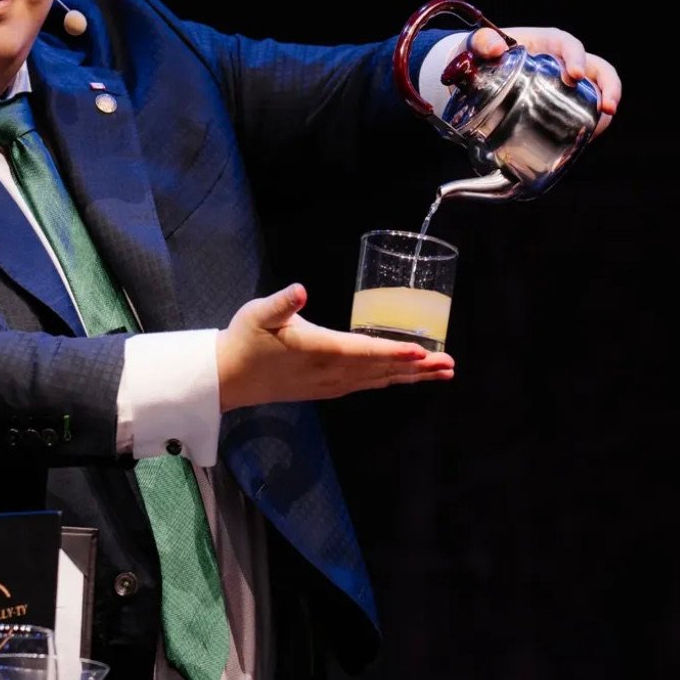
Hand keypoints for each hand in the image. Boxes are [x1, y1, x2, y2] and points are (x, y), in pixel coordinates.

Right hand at [216, 284, 453, 411]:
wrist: (230, 377)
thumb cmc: (245, 339)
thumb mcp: (258, 313)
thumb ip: (282, 302)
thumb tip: (300, 291)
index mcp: (319, 350)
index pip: (364, 351)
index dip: (394, 351)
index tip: (422, 352)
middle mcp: (330, 371)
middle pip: (381, 369)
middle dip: (417, 367)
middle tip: (449, 364)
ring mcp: (331, 383)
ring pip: (379, 380)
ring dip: (410, 376)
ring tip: (440, 372)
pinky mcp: (327, 388)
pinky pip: (367, 385)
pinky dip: (390, 380)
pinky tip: (404, 378)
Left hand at [470, 24, 620, 136]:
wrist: (480, 71)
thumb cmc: (483, 53)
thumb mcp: (479, 44)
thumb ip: (482, 41)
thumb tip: (496, 48)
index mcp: (548, 42)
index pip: (570, 45)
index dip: (577, 58)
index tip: (574, 76)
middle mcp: (564, 61)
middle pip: (597, 68)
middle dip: (608, 86)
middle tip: (607, 108)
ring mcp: (567, 83)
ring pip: (597, 91)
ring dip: (604, 109)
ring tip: (599, 129)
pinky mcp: (564, 102)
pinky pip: (584, 110)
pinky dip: (589, 123)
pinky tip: (584, 138)